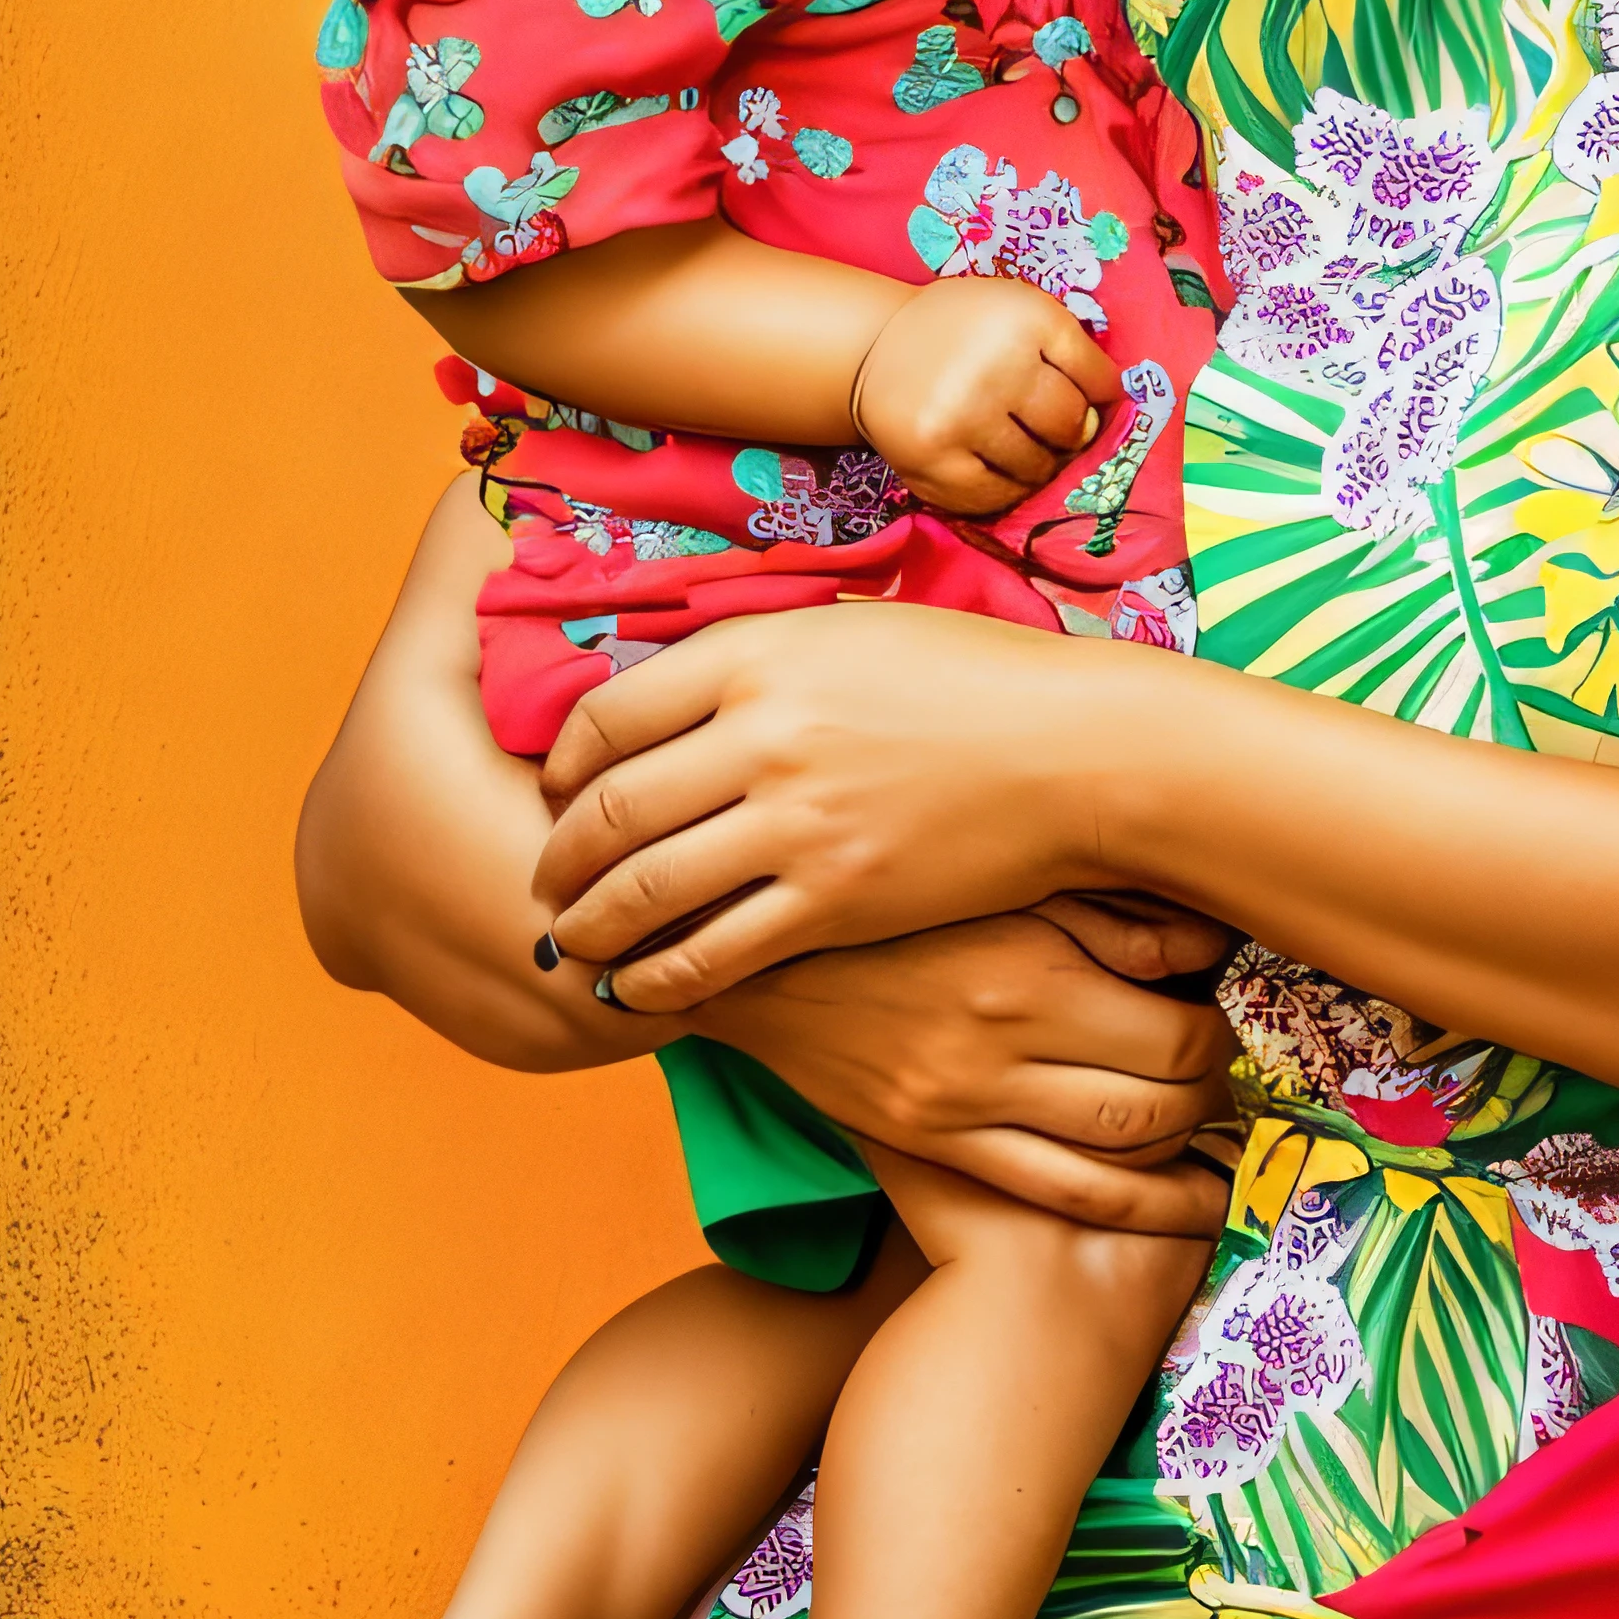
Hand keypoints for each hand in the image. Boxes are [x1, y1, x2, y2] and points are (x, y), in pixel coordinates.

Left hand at [532, 599, 1147, 999]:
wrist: (1073, 751)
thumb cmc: (970, 678)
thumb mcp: (849, 629)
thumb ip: (755, 657)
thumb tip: (668, 695)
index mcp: (757, 654)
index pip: (608, 714)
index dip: (562, 763)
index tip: (555, 790)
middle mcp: (761, 735)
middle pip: (609, 808)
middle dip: (558, 856)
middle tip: (544, 882)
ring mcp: (796, 823)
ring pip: (645, 888)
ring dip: (592, 924)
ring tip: (575, 942)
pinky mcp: (834, 901)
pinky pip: (713, 952)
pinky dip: (659, 978)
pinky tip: (642, 988)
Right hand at [696, 913, 1237, 1237]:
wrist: (761, 960)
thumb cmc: (896, 900)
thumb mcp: (1002, 880)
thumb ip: (1108, 910)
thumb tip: (1210, 940)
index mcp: (1025, 967)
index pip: (1174, 1032)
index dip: (1220, 1035)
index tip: (1223, 1016)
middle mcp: (999, 1047)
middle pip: (1155, 1102)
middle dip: (1210, 1094)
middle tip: (1223, 1071)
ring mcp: (964, 1108)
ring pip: (1114, 1159)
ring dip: (1182, 1153)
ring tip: (1208, 1128)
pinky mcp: (936, 1147)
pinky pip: (1055, 1193)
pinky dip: (1132, 1206)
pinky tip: (1176, 1202)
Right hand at [850, 277, 1119, 514]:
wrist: (873, 349)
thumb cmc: (963, 329)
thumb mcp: (1019, 309)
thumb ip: (1068, 347)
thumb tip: (1109, 408)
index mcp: (1027, 318)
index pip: (1096, 377)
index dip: (1101, 394)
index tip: (1094, 398)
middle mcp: (996, 366)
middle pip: (1070, 426)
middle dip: (1072, 433)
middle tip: (1055, 428)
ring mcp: (962, 418)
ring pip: (1037, 466)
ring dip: (1040, 463)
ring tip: (1022, 445)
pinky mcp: (932, 461)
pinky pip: (995, 496)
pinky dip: (1007, 489)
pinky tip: (997, 468)